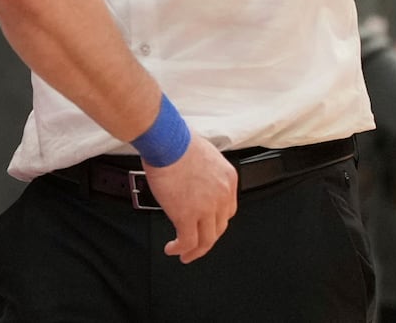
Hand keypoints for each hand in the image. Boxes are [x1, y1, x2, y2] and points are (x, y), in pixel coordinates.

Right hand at [142, 134, 237, 263]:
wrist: (167, 141)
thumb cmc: (179, 140)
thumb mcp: (205, 154)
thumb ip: (206, 171)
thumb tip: (195, 180)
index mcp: (228, 178)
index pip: (228, 209)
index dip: (216, 220)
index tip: (207, 224)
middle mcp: (222, 195)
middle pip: (219, 227)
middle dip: (208, 238)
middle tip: (198, 244)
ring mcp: (206, 208)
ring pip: (206, 240)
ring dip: (195, 251)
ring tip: (185, 255)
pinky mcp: (187, 216)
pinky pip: (187, 242)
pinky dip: (180, 249)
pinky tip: (173, 249)